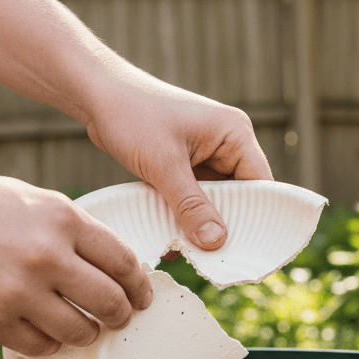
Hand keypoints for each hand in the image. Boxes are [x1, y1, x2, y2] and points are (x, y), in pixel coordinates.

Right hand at [0, 164, 152, 355]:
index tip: (140, 296)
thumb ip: (71, 230)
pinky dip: (48, 343)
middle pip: (111, 303)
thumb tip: (113, 267)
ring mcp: (18, 291)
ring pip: (80, 332)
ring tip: (79, 326)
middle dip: (121, 316)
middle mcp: (46, 254)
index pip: (123, 262)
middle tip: (117, 319)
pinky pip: (41, 346)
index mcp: (61, 217)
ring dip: (85, 333)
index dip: (138, 286)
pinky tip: (42, 331)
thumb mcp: (29, 199)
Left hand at [84, 74, 273, 249]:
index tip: (250, 253)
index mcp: (234, 135)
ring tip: (195, 254)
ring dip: (204, 226)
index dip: (259, 219)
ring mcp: (207, 157)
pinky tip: (176, 240)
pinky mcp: (186, 167)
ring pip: (216, 203)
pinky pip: (195, 200)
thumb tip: (217, 242)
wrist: (97, 96)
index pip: (261, 185)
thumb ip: (191, 205)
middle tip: (218, 262)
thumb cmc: (132, 115)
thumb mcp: (164, 164)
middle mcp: (227, 145)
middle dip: (227, 227)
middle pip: (241, 198)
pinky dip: (187, 218)